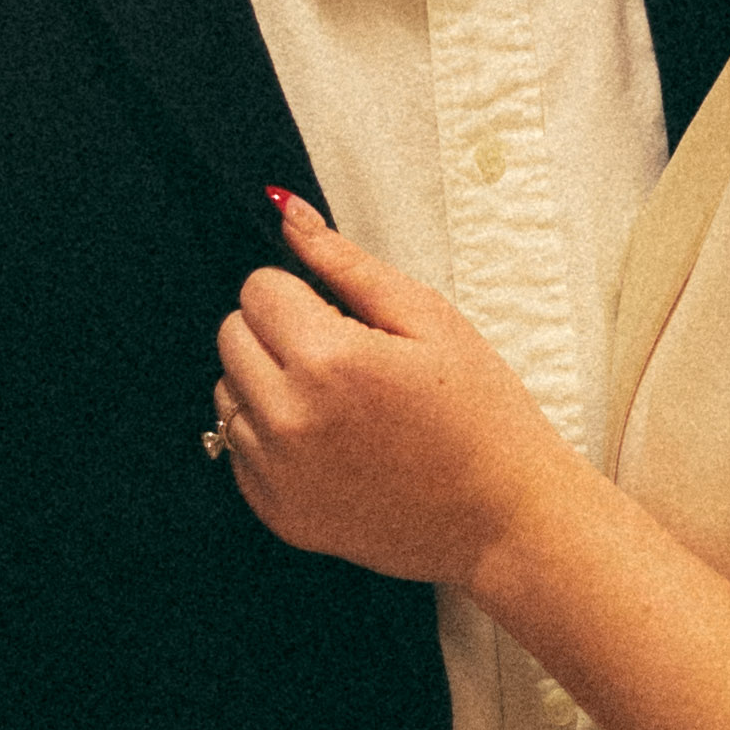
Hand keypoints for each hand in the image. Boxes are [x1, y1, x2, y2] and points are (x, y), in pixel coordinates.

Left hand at [214, 194, 566, 587]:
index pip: (257, 289)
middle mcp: (288, 419)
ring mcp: (279, 475)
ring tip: (335, 400)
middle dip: (276, 330)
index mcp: (327, 359)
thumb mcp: (427, 318)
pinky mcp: (278, 514)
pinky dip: (270, 436)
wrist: (503, 518)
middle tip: (340, 352)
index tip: (340, 313)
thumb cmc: (479, 412)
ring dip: (266, 383)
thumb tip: (287, 211)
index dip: (299, 291)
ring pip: (227, 394)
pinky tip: (329, 441)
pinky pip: (238, 451)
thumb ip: (346, 262)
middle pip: (231, 336)